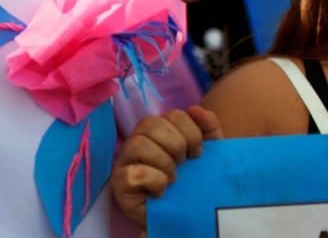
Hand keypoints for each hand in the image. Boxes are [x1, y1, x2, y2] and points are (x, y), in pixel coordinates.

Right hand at [109, 105, 222, 231]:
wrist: (186, 219)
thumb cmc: (193, 185)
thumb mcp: (207, 157)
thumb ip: (207, 131)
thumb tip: (197, 109)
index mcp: (158, 132)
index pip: (171, 115)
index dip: (190, 131)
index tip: (198, 153)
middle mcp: (137, 141)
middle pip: (150, 123)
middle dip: (176, 145)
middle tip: (183, 165)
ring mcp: (125, 162)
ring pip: (138, 144)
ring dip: (164, 163)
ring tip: (173, 179)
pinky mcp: (119, 184)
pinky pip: (133, 173)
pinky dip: (154, 181)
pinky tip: (162, 191)